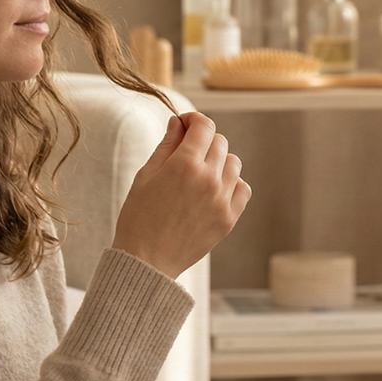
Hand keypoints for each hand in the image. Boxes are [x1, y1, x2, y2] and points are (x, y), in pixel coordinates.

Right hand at [111, 111, 249, 278]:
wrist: (147, 261)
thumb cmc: (139, 218)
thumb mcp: (145, 176)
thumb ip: (166, 145)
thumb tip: (178, 122)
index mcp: (184, 165)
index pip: (204, 126)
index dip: (194, 120)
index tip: (185, 124)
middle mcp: (208, 179)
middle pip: (219, 142)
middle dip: (203, 140)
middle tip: (187, 150)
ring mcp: (222, 200)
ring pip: (233, 163)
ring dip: (218, 160)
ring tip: (199, 172)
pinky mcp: (229, 218)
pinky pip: (242, 188)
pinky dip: (231, 183)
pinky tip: (214, 189)